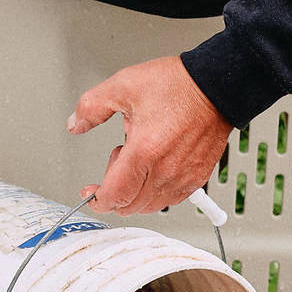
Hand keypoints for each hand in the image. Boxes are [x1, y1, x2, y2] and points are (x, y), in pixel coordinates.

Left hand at [69, 56, 231, 215]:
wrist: (216, 86)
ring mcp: (183, 177)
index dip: (98, 199)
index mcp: (145, 150)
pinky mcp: (197, 179)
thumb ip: (92, 107)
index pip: (115, 196)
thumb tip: (75, 124)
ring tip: (139, 161)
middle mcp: (165, 169)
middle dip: (115, 192)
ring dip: (136, 193)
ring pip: (149, 206)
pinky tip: (154, 167)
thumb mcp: (123, 86)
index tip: (91, 193)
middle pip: (130, 206)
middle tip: (117, 162)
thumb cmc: (177, 86)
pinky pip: (170, 200)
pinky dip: (156, 192)